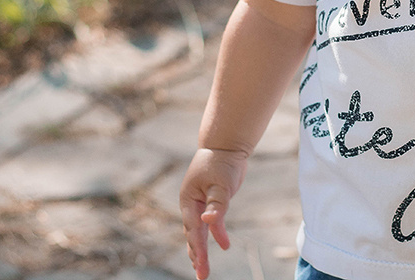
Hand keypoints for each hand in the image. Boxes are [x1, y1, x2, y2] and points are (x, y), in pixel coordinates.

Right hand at [180, 147, 248, 279]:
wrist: (225, 147)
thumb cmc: (221, 163)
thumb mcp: (221, 184)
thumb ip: (217, 204)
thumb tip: (209, 222)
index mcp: (188, 201)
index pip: (193, 229)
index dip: (198, 247)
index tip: (201, 263)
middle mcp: (191, 205)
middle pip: (193, 235)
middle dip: (197, 255)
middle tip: (202, 275)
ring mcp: (200, 204)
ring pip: (199, 232)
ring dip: (201, 249)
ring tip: (202, 268)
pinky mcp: (211, 203)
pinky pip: (211, 224)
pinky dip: (216, 234)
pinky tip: (223, 245)